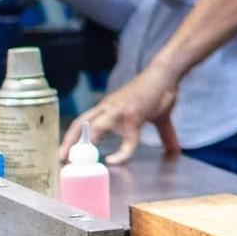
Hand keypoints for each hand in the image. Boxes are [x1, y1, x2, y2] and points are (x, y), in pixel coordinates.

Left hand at [61, 66, 180, 164]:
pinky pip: (126, 138)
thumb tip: (174, 152)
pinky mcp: (133, 115)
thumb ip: (164, 136)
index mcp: (109, 108)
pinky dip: (120, 152)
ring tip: (77, 160)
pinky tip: (114, 161)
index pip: (86, 122)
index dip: (75, 137)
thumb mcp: (158, 118)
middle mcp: (109, 108)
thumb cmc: (159, 92)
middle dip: (69, 141)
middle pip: (81, 123)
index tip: (69, 153)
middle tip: (61, 159)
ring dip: (84, 144)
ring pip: (94, 127)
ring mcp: (119, 110)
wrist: (166, 74)